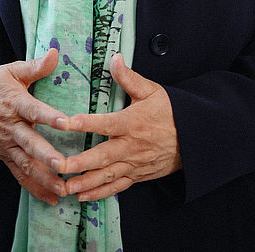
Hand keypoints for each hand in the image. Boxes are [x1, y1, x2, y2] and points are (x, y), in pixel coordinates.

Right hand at [0, 48, 68, 202]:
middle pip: (29, 143)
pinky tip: (52, 199)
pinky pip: (19, 175)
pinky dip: (35, 188)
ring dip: (44, 178)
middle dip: (46, 155)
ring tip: (63, 188)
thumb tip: (55, 52)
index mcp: (15, 103)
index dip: (49, 117)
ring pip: (26, 164)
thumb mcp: (11, 71)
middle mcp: (11, 127)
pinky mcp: (4, 157)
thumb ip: (35, 66)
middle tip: (63, 165)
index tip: (66, 123)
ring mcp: (7, 145)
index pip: (33, 110)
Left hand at [59, 53, 180, 201]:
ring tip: (66, 187)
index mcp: (133, 123)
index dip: (86, 123)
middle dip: (80, 163)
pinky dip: (100, 193)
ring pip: (107, 175)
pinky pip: (117, 186)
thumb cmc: (171, 113)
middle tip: (60, 166)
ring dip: (86, 182)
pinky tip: (83, 196)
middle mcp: (131, 146)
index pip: (106, 123)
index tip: (66, 123)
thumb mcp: (152, 91)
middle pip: (103, 156)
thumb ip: (129, 77)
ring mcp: (134, 163)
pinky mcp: (137, 175)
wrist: (194, 138)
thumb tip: (114, 58)